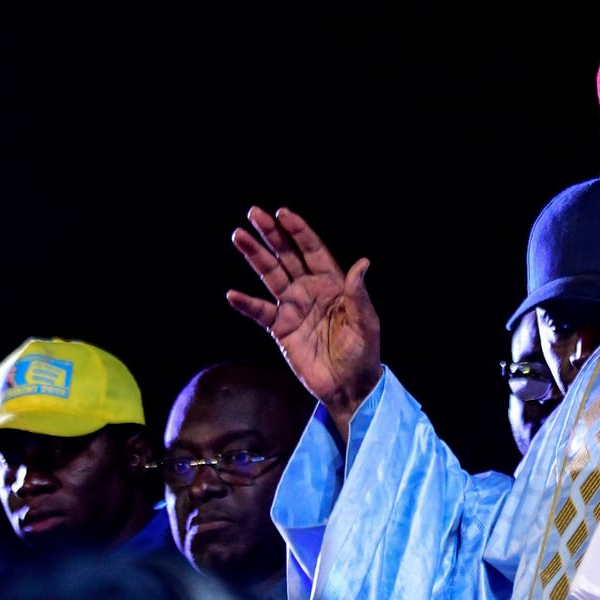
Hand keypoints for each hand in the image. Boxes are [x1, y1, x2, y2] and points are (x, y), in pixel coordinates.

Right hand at [227, 205, 382, 440]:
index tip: (283, 213)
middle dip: (272, 235)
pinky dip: (247, 304)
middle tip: (254, 213)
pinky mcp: (281, 329)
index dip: (298, 231)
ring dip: (255, 257)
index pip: (313, 250)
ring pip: (271, 276)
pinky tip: (234, 294)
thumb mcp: (365, 322)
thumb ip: (357, 294)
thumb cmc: (363, 353)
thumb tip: (362, 263)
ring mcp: (293, 308)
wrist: (349, 386)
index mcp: (333, 284)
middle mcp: (310, 290)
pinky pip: (260, 313)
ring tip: (238, 236)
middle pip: (287, 256)